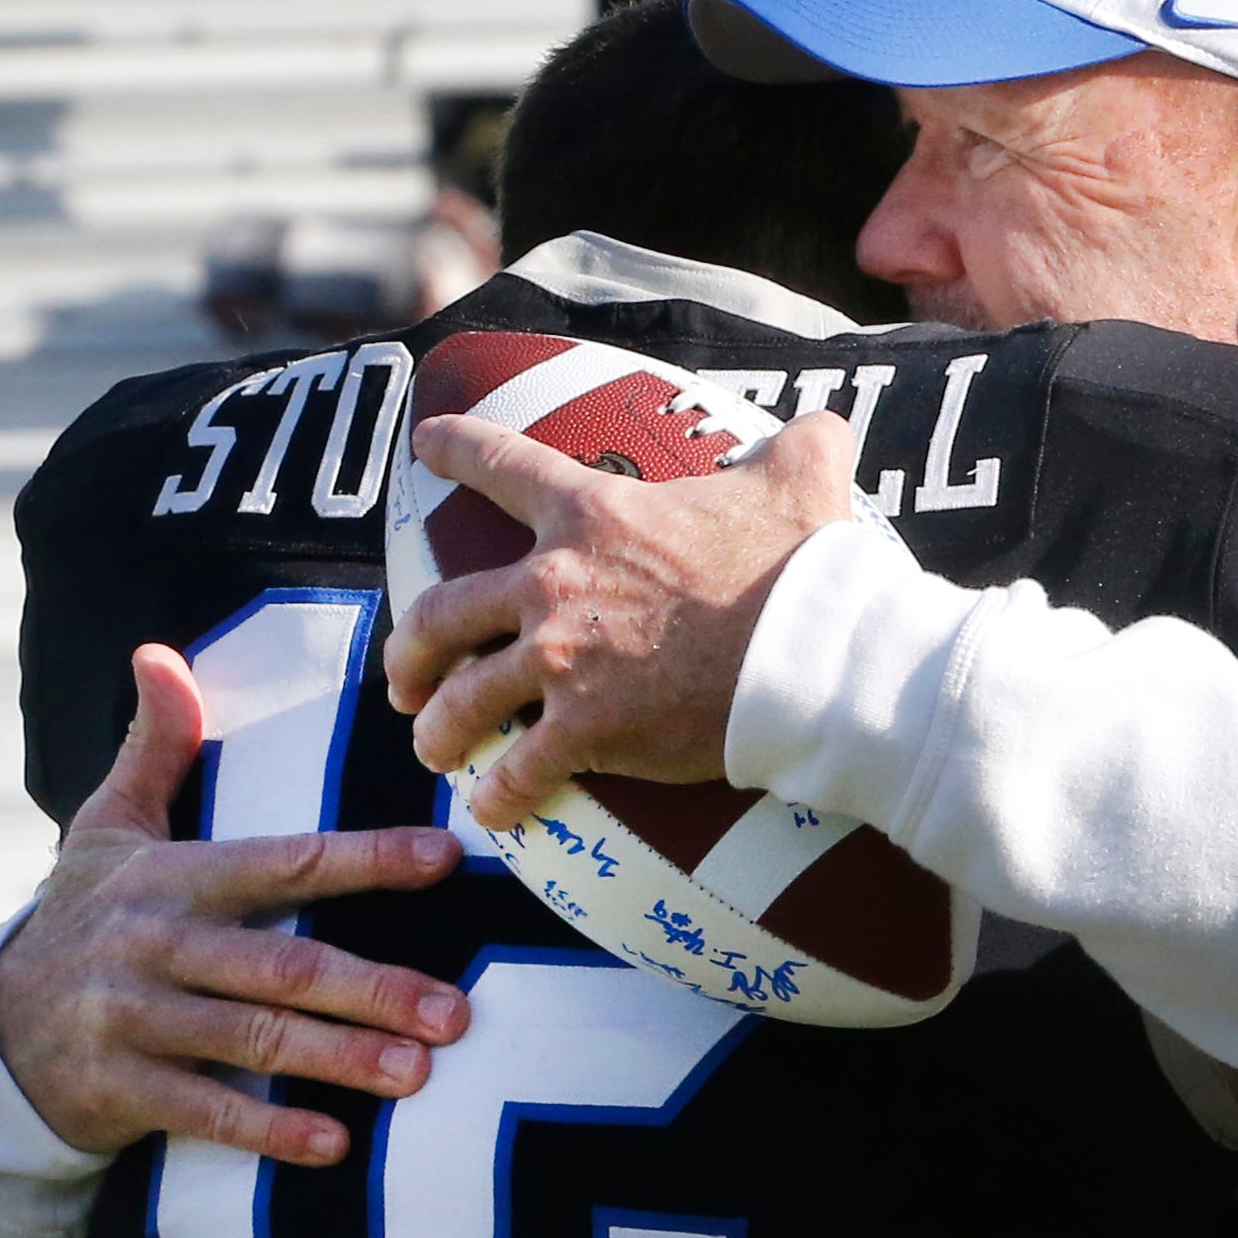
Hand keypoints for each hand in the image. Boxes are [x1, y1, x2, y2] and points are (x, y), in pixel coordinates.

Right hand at [0, 644, 467, 1164]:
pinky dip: (270, 1131)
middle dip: (374, 989)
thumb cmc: (83, 919)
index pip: (286, 862)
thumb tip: (159, 652)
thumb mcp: (107, 830)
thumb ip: (154, 748)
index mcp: (172, 878)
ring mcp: (135, 1020)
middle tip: (457, 1013)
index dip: (366, 858)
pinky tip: (337, 1145)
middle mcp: (155, 946)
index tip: (445, 857)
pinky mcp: (120, 1088)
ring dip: (341, 1058)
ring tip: (420, 1073)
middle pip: (283, 966)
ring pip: (254, 1039)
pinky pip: (205, 1110)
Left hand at [385, 409, 853, 828]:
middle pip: (444, 611)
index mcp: (596, 512)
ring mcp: (564, 661)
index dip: (454, 450)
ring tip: (434, 748)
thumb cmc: (805, 566)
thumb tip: (829, 428)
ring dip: (438, 727)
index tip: (422, 449)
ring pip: (464, 698)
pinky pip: (519, 769)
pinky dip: (497, 794)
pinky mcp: (587, 730)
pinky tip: (490, 809)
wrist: (815, 655)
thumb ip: (801, 447)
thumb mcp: (804, 477)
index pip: (502, 465)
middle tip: (407, 673)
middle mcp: (556, 583)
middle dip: (411, 648)